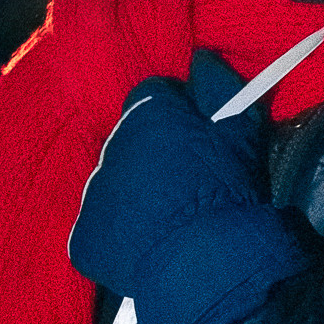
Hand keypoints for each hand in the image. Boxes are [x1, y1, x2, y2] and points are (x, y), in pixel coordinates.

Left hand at [69, 68, 305, 323]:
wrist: (208, 263)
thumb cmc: (230, 193)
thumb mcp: (241, 132)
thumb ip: (221, 89)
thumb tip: (201, 59)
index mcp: (146, 113)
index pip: (154, 97)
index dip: (177, 118)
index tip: (196, 142)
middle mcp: (109, 146)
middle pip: (128, 144)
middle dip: (151, 160)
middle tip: (184, 189)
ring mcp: (91, 194)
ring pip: (112, 188)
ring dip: (132, 200)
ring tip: (167, 227)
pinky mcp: (82, 239)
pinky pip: (99, 231)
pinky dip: (117, 241)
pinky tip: (146, 252)